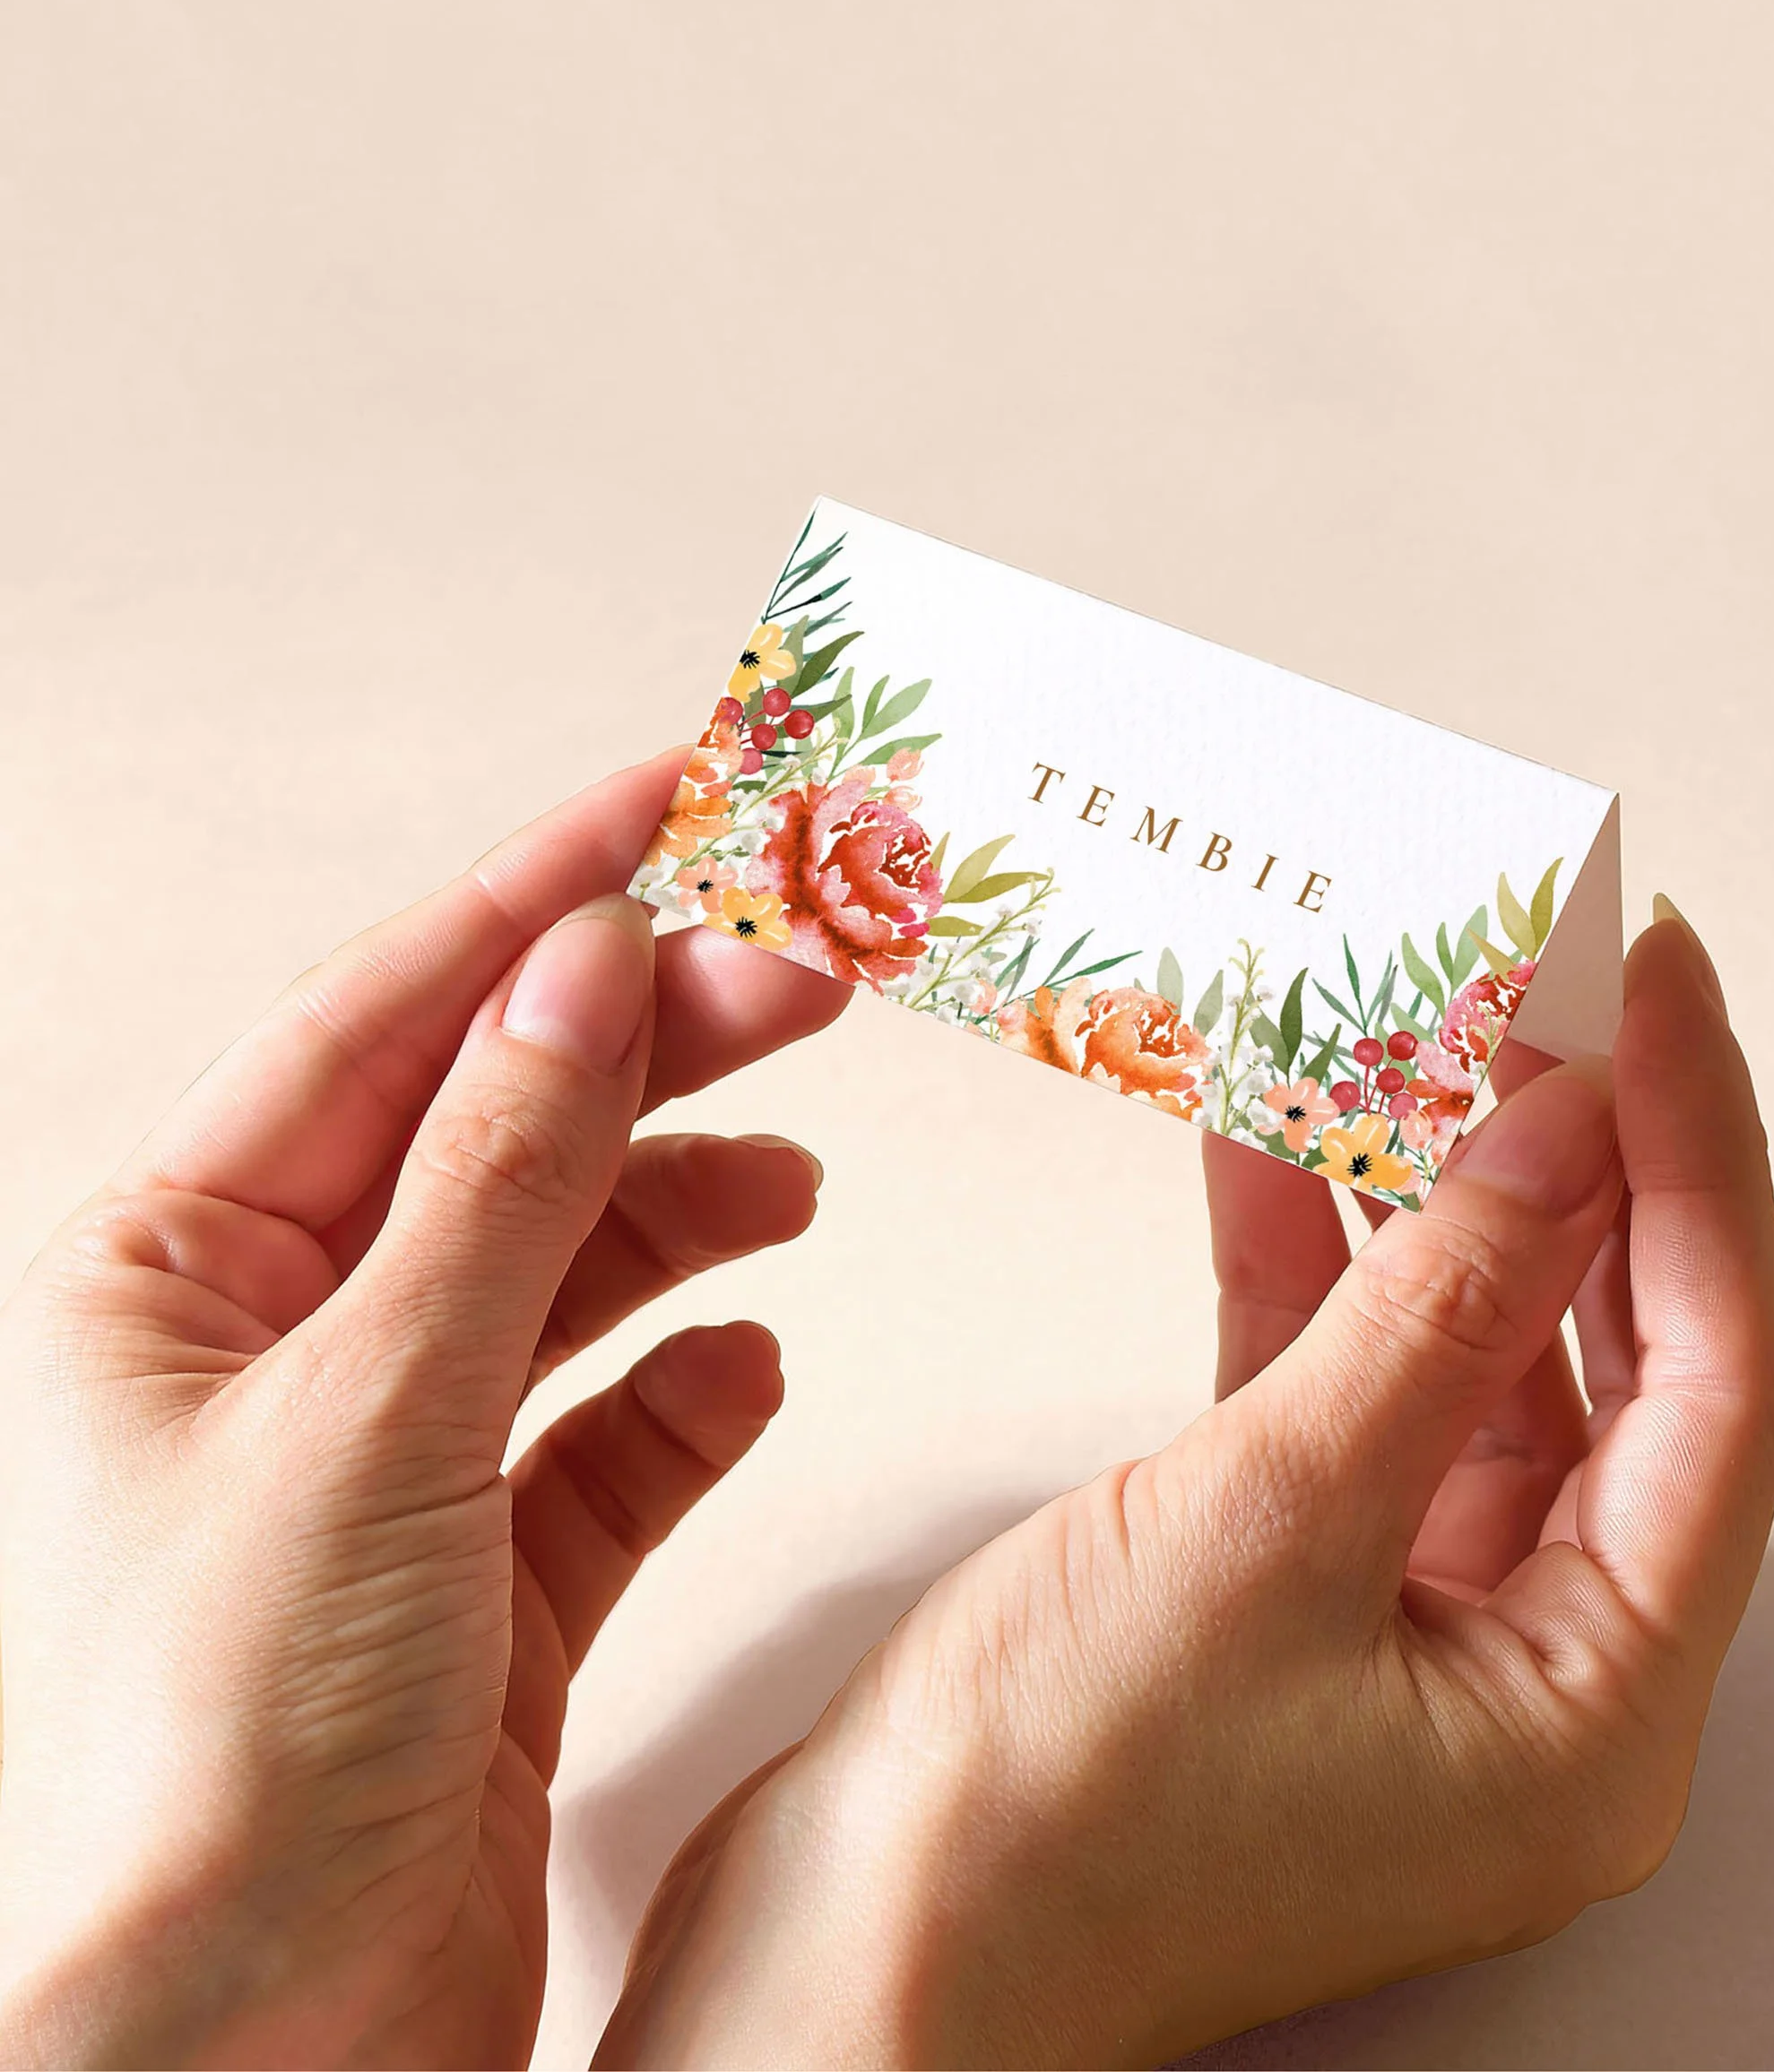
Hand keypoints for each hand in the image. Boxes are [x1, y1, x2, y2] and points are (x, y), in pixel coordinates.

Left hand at [0, 757, 849, 2066]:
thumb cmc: (220, 1766)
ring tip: (792, 1172)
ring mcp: (387, 1465)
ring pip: (563, 1270)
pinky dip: (687, 1392)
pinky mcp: (487, 1583)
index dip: (541, 892)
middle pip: (497, 1132)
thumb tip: (588, 960)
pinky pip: (609, 1436)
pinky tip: (747, 1364)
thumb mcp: (371, 1410)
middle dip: (653, 1045)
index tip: (679, 793)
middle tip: (810, 968)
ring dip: (682, 1209)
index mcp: (175, 1272)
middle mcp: (275, 1350)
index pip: (386, 1018)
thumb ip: (498, 1176)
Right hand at [600, 908, 1773, 2066]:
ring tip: (1409, 1027)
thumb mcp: (1272, 1520)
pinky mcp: (1290, 1593)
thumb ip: (1439, 1310)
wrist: (848, 1958)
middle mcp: (1531, 1677)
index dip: (1702, 1162)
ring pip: (1465, 1361)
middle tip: (1552, 987)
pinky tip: (1277, 1143)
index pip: (1722, 1381)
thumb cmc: (1048, 1820)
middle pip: (1612, 1362)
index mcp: (1595, 1709)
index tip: (1665, 991)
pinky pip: (1342, 1394)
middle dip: (1579, 1162)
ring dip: (1429, 1198)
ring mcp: (1406, 1634)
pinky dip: (1314, 1271)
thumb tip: (1567, 1136)